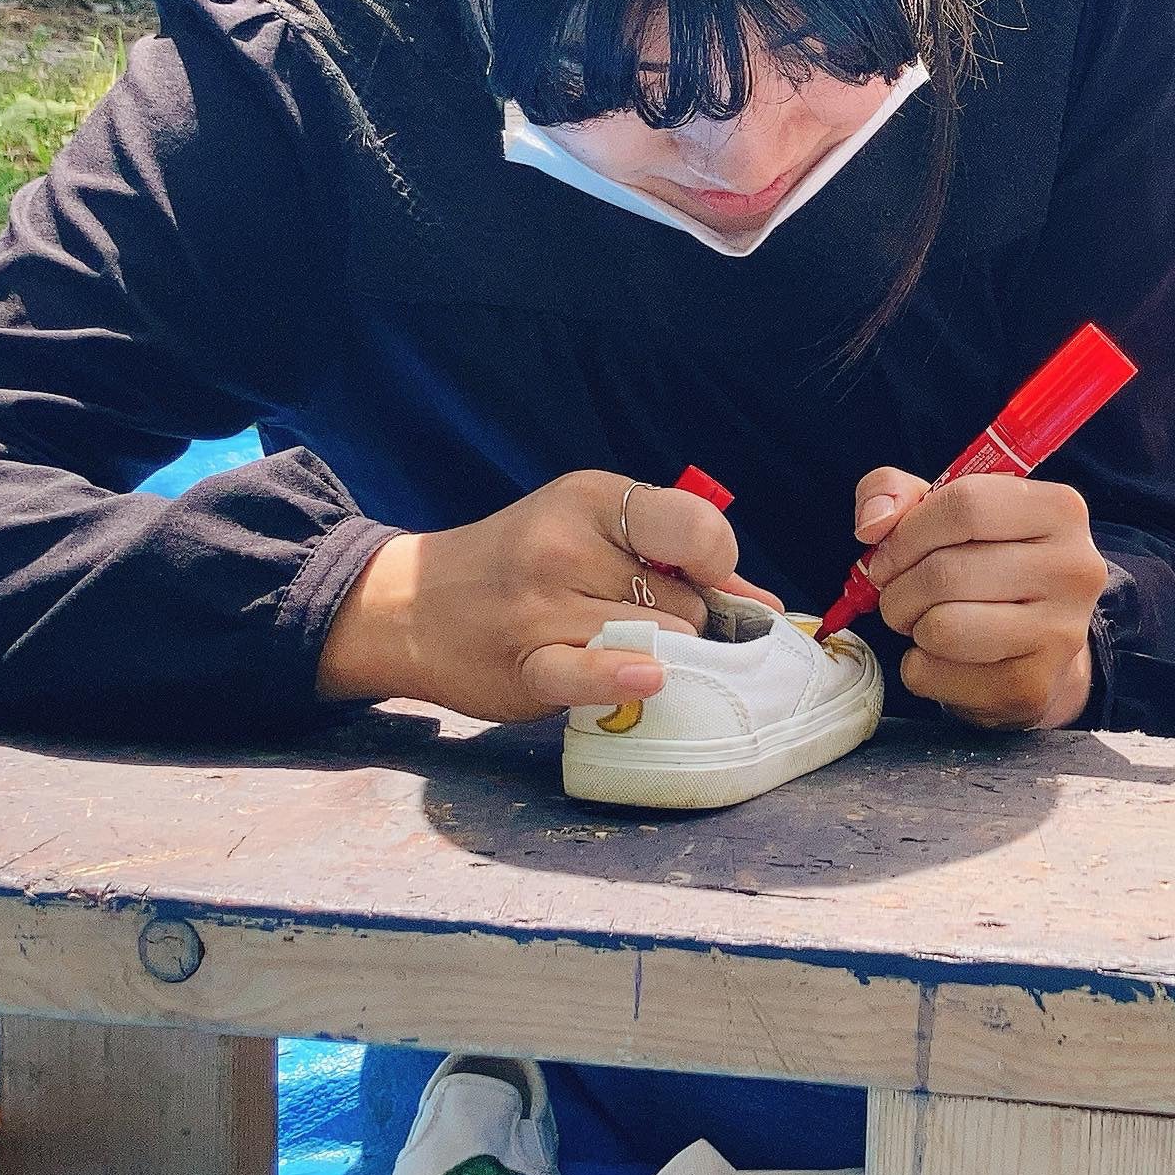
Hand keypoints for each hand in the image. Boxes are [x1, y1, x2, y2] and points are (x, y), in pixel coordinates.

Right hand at [314, 469, 754, 719]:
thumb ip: (678, 563)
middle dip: (686, 625)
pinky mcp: (524, 661)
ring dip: (659, 658)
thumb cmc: (521, 566)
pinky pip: (592, 671)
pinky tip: (650, 676)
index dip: (717, 565)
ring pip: (656, 643)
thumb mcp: (593, 534)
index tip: (701, 582)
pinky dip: (625, 676)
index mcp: (592, 498)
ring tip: (617, 649)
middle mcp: (566, 544)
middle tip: (643, 626)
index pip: (697, 528)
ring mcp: (541, 604)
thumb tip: (764, 608)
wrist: (410, 605)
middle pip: (685, 603)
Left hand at [849, 467, 1104, 729]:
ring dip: (911, 626)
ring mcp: (1060, 633)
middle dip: (899, 588)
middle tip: (900, 596)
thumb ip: (896, 493)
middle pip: (945, 571)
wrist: (1037, 649)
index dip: (907, 532)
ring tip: (923, 622)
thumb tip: (872, 523)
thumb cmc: (986, 566)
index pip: (965, 504)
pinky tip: (943, 658)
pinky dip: (919, 667)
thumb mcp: (945, 512)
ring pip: (941, 626)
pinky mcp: (1032, 686)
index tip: (888, 555)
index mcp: (1060, 510)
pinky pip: (936, 673)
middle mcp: (1074, 569)